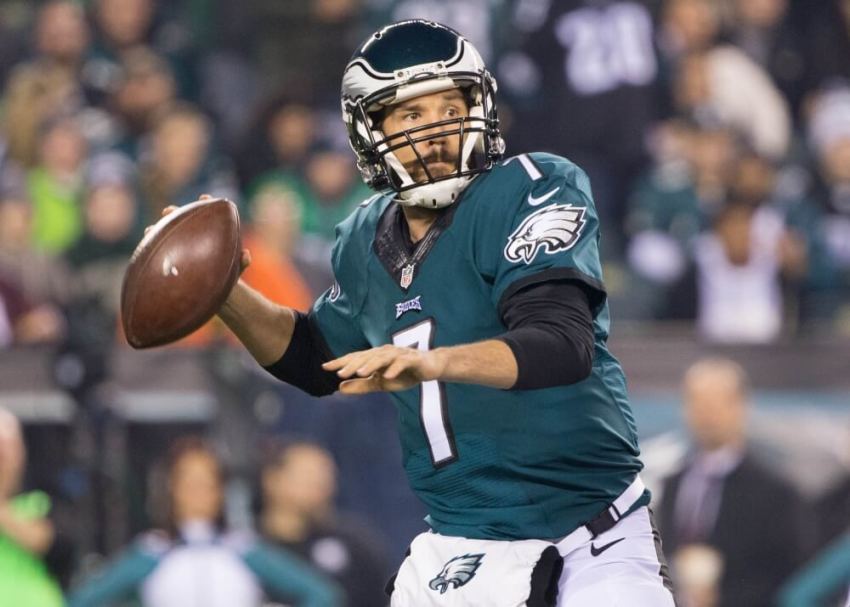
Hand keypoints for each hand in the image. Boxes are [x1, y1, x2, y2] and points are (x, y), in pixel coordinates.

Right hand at [144, 196, 250, 271]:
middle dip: (175, 213)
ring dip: (158, 230)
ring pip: (168, 235)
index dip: (206, 204)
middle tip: (168, 211)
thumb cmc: (229, 277)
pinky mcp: (172, 259)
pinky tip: (145, 251)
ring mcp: (181, 247)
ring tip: (150, 230)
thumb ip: (241, 262)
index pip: (208, 214)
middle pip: (183, 220)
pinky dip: (153, 249)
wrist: (218, 291)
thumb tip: (246, 255)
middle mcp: (193, 237)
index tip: (204, 199)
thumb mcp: (236, 270)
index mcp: (210, 233)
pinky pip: (160, 253)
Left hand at [323, 345, 447, 393]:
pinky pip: (402, 363)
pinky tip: (387, 376)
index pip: (355, 358)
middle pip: (366, 357)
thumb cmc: (404, 374)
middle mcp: (384, 352)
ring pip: (382, 358)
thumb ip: (361, 385)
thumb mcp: (380, 383)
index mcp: (375, 357)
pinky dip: (394, 368)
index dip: (341, 362)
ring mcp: (398, 354)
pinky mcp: (412, 359)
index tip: (325, 367)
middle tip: (339, 373)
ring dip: (370, 365)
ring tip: (360, 373)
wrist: (430, 367)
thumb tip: (339, 388)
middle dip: (352, 365)